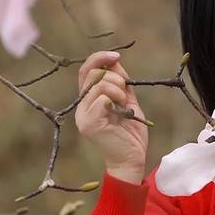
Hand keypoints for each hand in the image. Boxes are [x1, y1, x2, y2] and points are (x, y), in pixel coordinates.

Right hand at [75, 51, 147, 183]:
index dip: (99, 58)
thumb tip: (114, 60)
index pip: (85, 70)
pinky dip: (116, 99)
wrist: (133, 158)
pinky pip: (101, 99)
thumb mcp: (127, 100)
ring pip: (98, 84)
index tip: (117, 56)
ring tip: (125, 104)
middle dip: (115, 77)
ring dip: (118, 89)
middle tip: (126, 93)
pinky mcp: (89, 124)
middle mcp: (81, 106)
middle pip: (91, 73)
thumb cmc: (131, 132)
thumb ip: (120, 82)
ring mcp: (83, 115)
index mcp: (88, 99)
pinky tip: (122, 111)